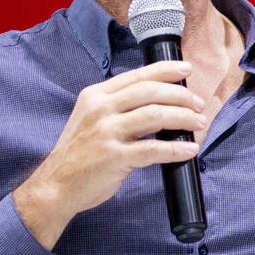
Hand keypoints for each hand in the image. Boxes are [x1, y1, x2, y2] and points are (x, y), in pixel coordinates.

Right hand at [12, 60, 205, 249]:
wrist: (56, 185)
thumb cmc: (78, 154)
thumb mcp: (90, 118)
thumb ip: (116, 106)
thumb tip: (156, 101)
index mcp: (95, 95)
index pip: (137, 75)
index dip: (165, 70)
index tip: (185, 69)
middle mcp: (100, 109)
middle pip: (150, 91)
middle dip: (180, 95)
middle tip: (197, 104)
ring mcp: (106, 132)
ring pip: (155, 116)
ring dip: (183, 118)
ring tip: (198, 123)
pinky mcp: (114, 157)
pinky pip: (153, 149)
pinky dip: (176, 149)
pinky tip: (189, 150)